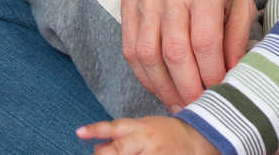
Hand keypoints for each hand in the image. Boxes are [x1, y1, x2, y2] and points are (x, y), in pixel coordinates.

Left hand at [76, 116, 217, 153]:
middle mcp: (146, 141)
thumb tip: (95, 146)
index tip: (79, 132)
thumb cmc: (167, 134)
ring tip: (112, 154)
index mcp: (141, 127)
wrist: (198, 140)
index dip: (96, 129)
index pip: (115, 127)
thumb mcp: (144, 128)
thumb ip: (120, 136)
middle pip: (119, 149)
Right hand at [120, 0, 256, 109]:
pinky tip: (160, 85)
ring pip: (148, 54)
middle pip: (175, 51)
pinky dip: (144, 74)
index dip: (211, 72)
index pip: (205, 40)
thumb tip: (232, 71)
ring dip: (163, 87)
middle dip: (187, 87)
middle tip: (197, 104)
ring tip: (178, 102)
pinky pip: (130, 48)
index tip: (218, 88)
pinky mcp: (128, 1)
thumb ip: (238, 34)